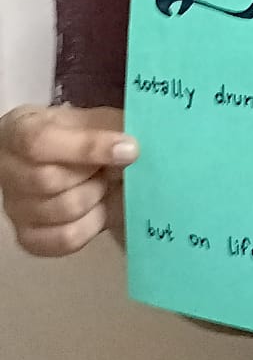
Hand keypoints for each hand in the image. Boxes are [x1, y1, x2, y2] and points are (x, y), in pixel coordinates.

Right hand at [0, 105, 138, 256]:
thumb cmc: (86, 135)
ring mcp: (14, 207)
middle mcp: (7, 170)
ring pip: (62, 211)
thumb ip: (115, 128)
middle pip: (48, 180)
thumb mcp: (100, 120)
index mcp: (20, 130)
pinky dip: (92, 225)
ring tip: (103, 184)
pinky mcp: (29, 237)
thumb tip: (132, 149)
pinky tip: (98, 208)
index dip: (88, 147)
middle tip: (111, 167)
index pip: (40, 142)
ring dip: (96, 197)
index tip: (130, 150)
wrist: (78, 161)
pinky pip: (65, 239)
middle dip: (95, 175)